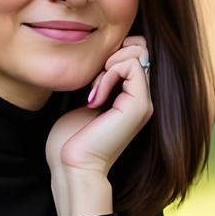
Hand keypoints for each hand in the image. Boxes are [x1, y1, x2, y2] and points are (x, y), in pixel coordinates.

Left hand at [45, 33, 152, 180]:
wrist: (74, 167)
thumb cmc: (72, 141)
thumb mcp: (85, 101)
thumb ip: (98, 80)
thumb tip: (99, 56)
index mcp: (130, 99)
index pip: (134, 53)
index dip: (112, 55)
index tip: (92, 79)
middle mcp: (142, 100)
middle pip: (140, 48)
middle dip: (112, 54)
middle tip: (94, 82)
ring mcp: (143, 103)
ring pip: (138, 52)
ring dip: (109, 64)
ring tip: (94, 92)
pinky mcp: (139, 105)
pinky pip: (131, 65)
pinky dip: (109, 73)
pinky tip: (95, 98)